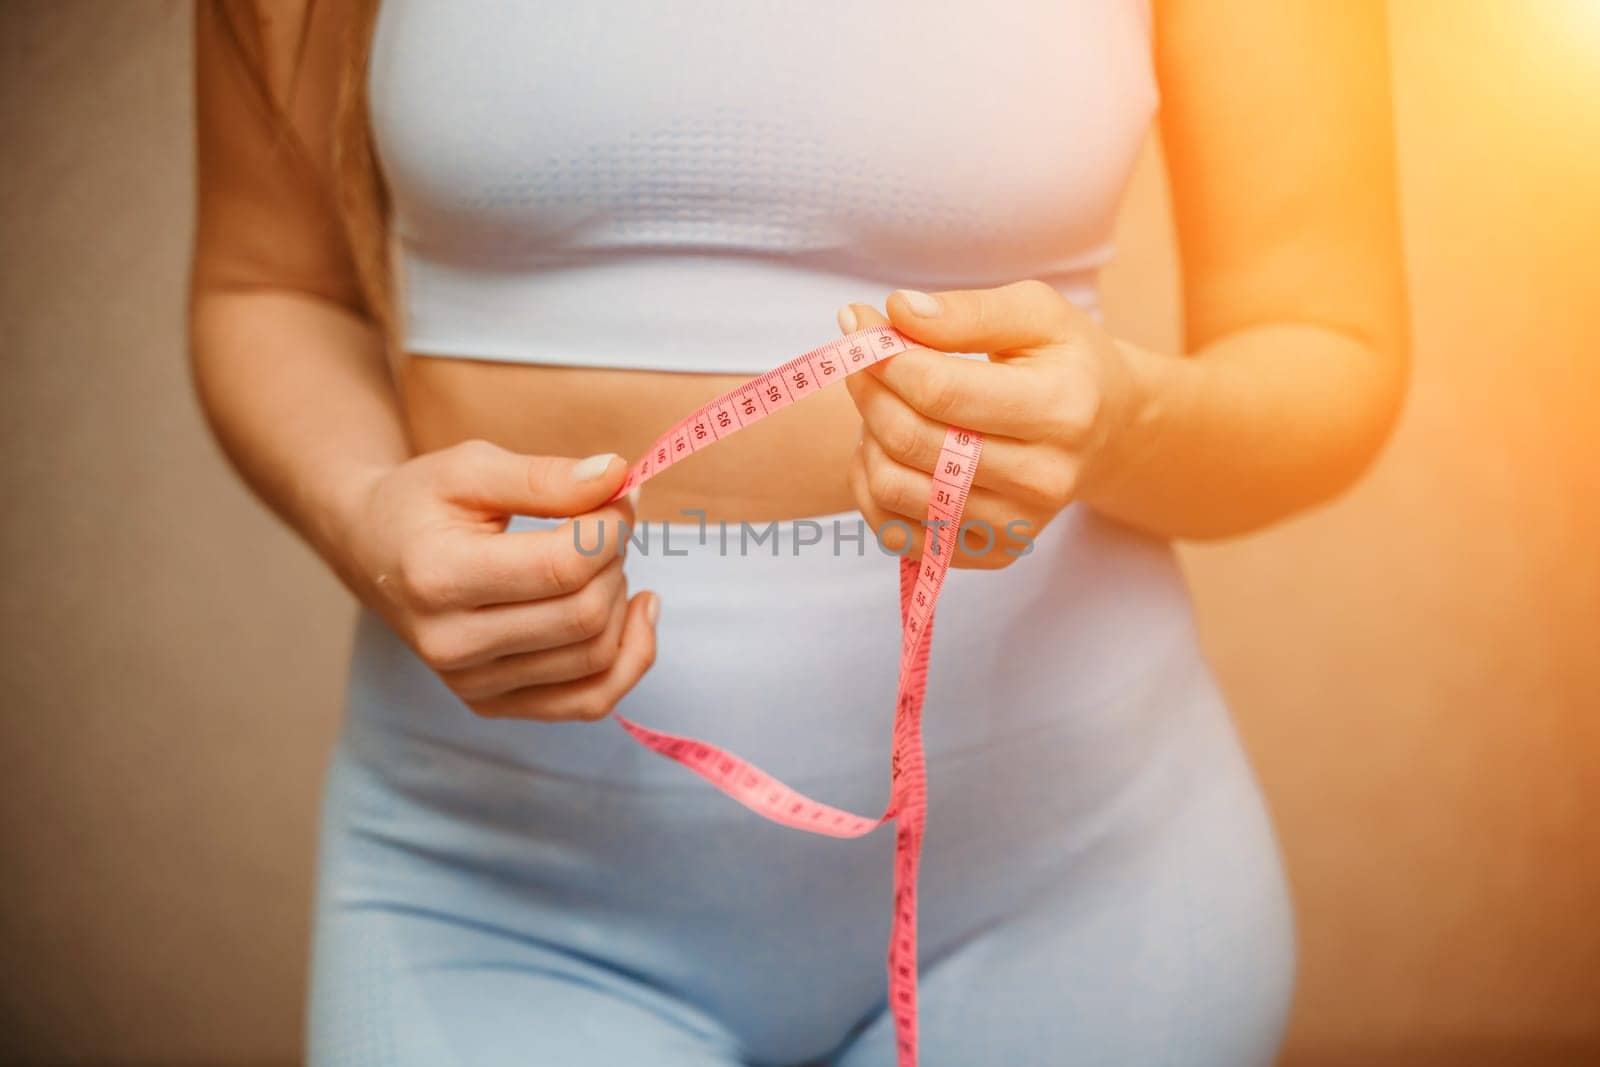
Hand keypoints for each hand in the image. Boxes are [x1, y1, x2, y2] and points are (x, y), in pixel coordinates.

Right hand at [334, 440, 657, 720]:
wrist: (371, 552)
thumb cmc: (422, 503)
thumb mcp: (471, 468)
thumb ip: (545, 476)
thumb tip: (618, 478)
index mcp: (438, 577)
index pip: (561, 567)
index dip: (611, 527)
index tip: (619, 494)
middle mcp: (451, 644)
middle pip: (583, 614)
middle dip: (615, 559)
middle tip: (607, 524)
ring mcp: (470, 684)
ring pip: (596, 657)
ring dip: (621, 600)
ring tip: (602, 561)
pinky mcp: (490, 705)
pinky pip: (590, 701)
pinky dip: (631, 657)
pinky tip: (636, 611)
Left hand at [839, 279, 1143, 568]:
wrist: (1107, 430)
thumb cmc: (1064, 362)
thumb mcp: (1035, 313)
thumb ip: (967, 311)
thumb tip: (897, 311)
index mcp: (1060, 409)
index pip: (940, 391)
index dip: (884, 356)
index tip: (858, 323)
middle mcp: (1042, 478)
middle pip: (912, 439)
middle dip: (869, 391)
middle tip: (861, 359)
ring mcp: (1016, 523)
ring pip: (895, 488)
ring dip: (868, 439)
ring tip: (882, 405)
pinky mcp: (992, 552)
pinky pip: (897, 533)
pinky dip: (872, 487)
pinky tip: (885, 449)